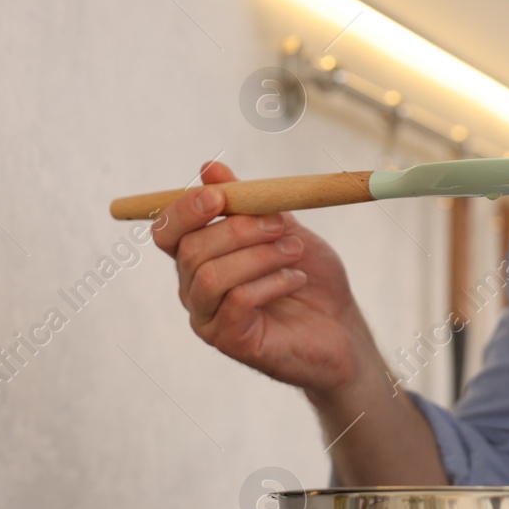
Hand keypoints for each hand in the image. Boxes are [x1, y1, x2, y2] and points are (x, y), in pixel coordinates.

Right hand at [152, 161, 371, 393]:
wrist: (341, 328)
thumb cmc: (308, 276)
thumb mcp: (282, 229)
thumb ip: (247, 202)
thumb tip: (209, 167)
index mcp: (199, 257)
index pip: (167, 230)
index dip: (185, 209)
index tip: (219, 195)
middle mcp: (194, 289)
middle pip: (189, 250)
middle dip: (237, 229)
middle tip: (281, 225)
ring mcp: (208, 318)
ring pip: (209, 276)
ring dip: (258, 256)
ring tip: (295, 251)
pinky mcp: (230, 341)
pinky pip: (237, 302)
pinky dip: (271, 282)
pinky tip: (296, 278)